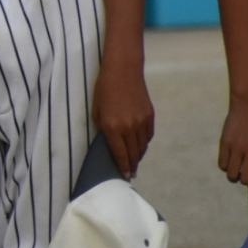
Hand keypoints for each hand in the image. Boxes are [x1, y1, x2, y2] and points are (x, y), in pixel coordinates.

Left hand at [93, 58, 155, 177]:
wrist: (123, 71)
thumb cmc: (104, 89)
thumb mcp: (96, 110)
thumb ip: (103, 129)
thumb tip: (110, 144)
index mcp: (112, 127)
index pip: (120, 154)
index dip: (123, 167)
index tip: (125, 176)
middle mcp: (129, 127)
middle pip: (133, 154)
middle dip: (132, 165)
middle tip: (131, 173)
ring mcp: (141, 122)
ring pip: (142, 146)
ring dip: (138, 155)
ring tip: (134, 160)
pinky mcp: (150, 116)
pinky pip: (148, 136)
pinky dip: (144, 143)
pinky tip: (139, 145)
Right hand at [218, 93, 247, 191]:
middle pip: (246, 179)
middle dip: (246, 181)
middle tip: (246, 177)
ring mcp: (237, 147)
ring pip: (232, 174)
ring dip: (234, 176)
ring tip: (236, 170)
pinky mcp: (225, 142)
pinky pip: (222, 164)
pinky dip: (225, 166)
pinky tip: (229, 161)